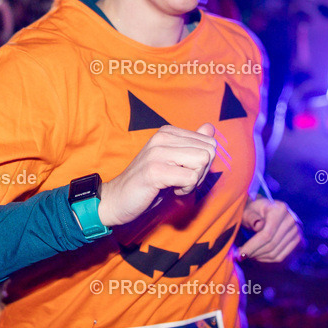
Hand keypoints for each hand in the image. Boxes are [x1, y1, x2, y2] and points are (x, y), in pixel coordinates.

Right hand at [98, 123, 216, 227]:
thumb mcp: (174, 161)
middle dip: (201, 172)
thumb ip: (192, 143)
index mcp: (168, 132)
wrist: (117, 199)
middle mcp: (162, 137)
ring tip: (174, 184)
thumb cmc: (149, 182)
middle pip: (209, 152)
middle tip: (181, 180)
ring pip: (202, 162)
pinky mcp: (154, 170)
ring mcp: (157, 152)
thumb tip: (210, 128)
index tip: (184, 171)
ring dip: (194, 181)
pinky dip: (185, 190)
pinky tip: (169, 190)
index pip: (210, 142)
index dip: (203, 163)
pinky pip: (190, 178)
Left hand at [238, 199, 303, 262]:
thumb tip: (258, 225)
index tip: (239, 254)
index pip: (266, 234)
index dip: (252, 246)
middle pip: (271, 244)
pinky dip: (267, 259)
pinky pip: (281, 256)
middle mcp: (291, 219)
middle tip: (240, 255)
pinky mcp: (297, 239)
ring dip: (259, 257)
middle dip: (254, 252)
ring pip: (276, 253)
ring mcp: (296, 230)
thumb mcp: (248, 210)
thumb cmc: (254, 211)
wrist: (266, 210)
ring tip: (248, 254)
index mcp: (280, 209)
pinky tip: (257, 256)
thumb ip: (251, 217)